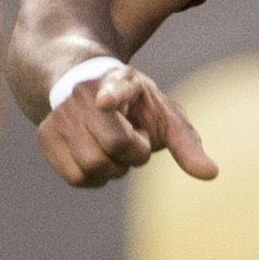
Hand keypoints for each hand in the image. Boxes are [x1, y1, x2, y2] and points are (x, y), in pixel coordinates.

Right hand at [37, 65, 217, 188]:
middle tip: (136, 143)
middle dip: (133, 155)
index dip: (112, 96)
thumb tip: (212, 174)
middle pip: (112, 145)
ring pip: (91, 166)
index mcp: (120, 81)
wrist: (88, 91)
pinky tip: (100, 161)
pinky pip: (75, 177)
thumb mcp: (166, 117)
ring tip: (116, 150)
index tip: (105, 101)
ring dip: (113, 169)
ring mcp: (61, 114)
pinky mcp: (46, 136)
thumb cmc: (137, 107)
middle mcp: (84, 95)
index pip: (115, 90)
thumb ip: (187, 145)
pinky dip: (93, 179)